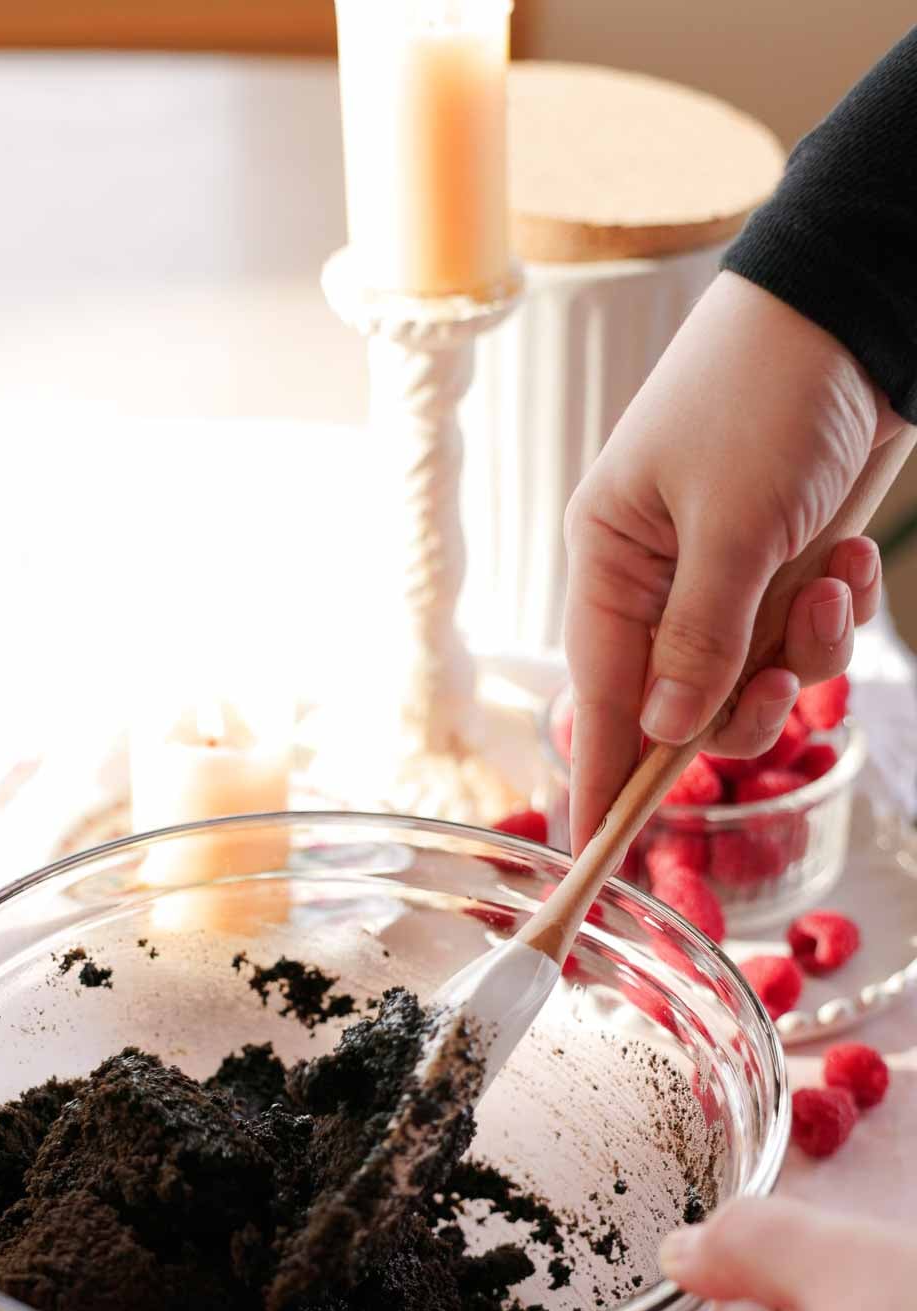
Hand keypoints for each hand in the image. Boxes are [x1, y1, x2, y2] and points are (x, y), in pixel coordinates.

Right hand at [565, 270, 895, 850]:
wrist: (853, 310)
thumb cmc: (764, 396)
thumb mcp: (729, 522)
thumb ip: (699, 638)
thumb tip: (668, 735)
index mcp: (608, 563)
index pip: (596, 700)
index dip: (600, 783)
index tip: (599, 861)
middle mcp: (654, 581)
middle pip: (678, 709)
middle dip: (738, 713)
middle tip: (779, 684)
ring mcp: (722, 578)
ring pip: (750, 680)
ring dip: (802, 656)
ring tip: (828, 586)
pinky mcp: (781, 569)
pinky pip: (800, 637)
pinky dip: (831, 616)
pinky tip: (847, 560)